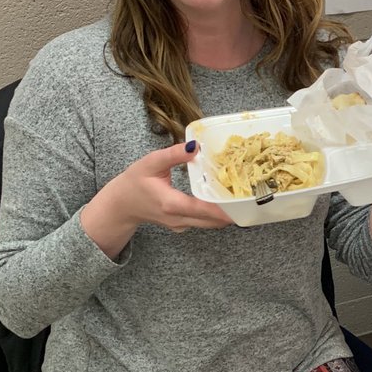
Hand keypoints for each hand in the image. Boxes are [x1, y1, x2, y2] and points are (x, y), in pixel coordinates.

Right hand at [81, 142, 231, 257]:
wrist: (121, 205)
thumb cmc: (134, 182)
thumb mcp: (151, 162)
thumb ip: (174, 154)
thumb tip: (196, 146)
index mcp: (172, 204)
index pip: (204, 210)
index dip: (225, 208)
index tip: (242, 201)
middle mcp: (179, 219)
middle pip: (213, 221)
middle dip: (232, 210)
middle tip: (249, 194)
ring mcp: (181, 225)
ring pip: (210, 224)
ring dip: (225, 212)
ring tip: (240, 195)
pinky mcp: (183, 225)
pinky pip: (204, 222)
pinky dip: (215, 214)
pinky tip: (222, 199)